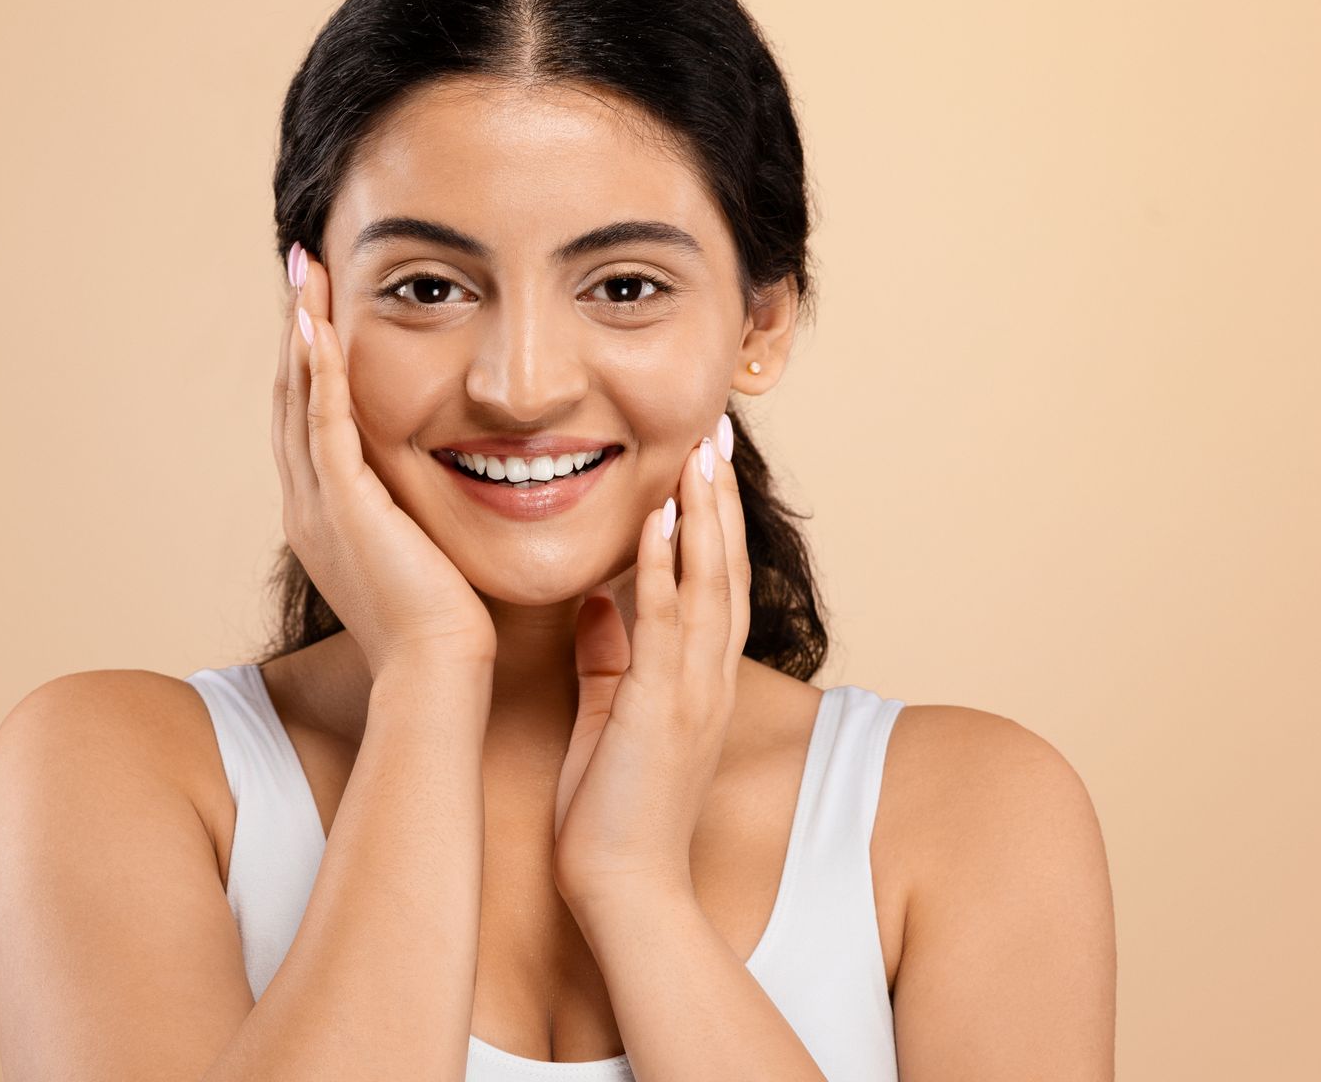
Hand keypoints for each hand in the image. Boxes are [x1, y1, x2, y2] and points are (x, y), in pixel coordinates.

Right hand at [273, 243, 497, 679]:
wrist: (439, 671)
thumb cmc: (450, 624)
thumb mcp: (429, 550)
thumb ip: (425, 512)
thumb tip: (463, 479)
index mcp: (326, 516)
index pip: (310, 420)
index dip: (312, 360)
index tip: (323, 307)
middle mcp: (308, 505)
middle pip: (290, 398)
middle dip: (297, 329)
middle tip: (303, 267)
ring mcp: (318, 504)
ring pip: (298, 398)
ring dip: (301, 330)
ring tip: (306, 271)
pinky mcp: (343, 504)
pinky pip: (323, 420)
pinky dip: (318, 368)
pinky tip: (317, 322)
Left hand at [550, 416, 748, 911]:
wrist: (622, 890)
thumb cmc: (610, 813)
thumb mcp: (609, 717)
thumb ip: (608, 656)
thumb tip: (594, 602)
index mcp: (697, 680)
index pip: (713, 582)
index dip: (712, 520)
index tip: (704, 460)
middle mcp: (708, 678)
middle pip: (726, 569)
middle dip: (721, 498)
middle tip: (717, 431)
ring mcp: (692, 692)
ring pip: (709, 584)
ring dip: (704, 514)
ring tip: (701, 451)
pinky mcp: (662, 709)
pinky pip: (667, 624)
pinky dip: (664, 567)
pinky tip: (659, 520)